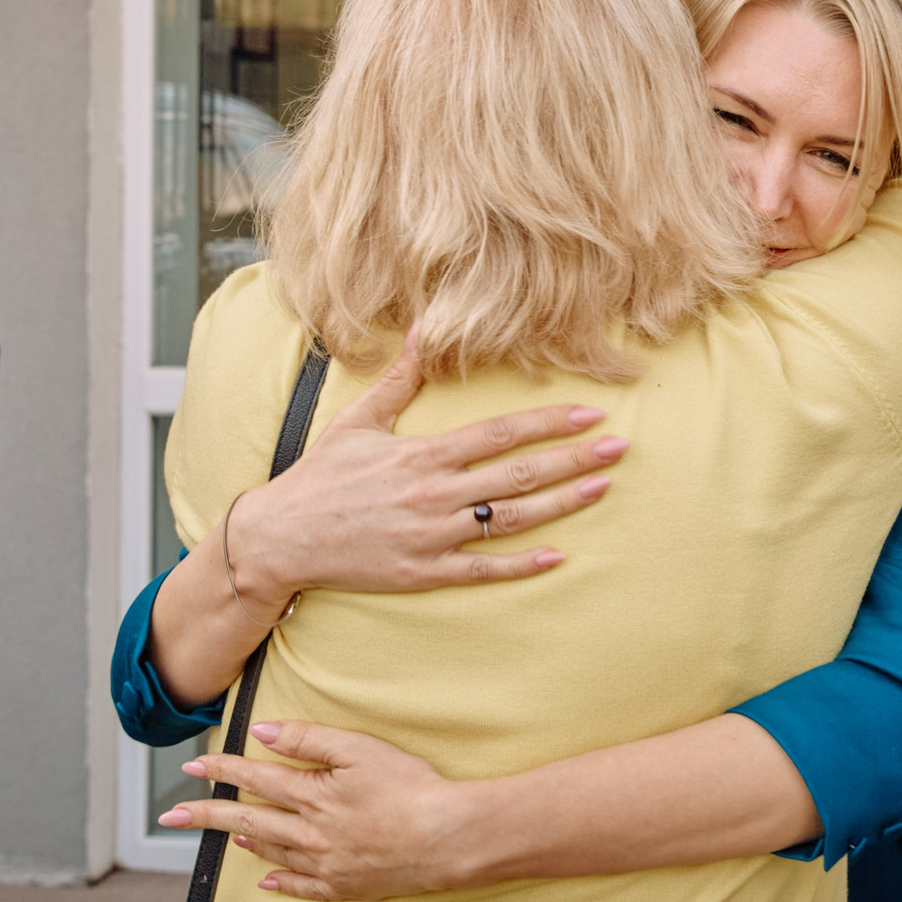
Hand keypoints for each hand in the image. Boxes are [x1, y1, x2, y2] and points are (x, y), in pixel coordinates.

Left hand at [158, 720, 478, 900]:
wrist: (449, 838)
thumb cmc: (412, 788)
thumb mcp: (361, 749)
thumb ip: (310, 741)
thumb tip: (265, 735)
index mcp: (312, 797)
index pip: (255, 779)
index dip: (222, 771)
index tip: (192, 768)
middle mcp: (310, 835)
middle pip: (249, 822)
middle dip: (206, 817)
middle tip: (170, 817)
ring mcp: (326, 865)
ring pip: (273, 853)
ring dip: (244, 842)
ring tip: (225, 836)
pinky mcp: (347, 886)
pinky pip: (303, 888)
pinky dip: (282, 884)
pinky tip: (269, 881)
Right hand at [224, 338, 628, 611]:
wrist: (280, 538)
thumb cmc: (321, 477)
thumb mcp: (358, 422)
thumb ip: (398, 380)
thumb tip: (419, 329)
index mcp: (422, 454)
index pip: (499, 433)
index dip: (548, 421)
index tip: (588, 412)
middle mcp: (433, 494)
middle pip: (517, 473)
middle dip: (572, 458)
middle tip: (620, 447)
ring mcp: (431, 535)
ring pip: (510, 519)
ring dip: (561, 503)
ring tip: (602, 487)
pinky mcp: (423, 572)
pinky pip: (481, 568)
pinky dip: (520, 564)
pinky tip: (558, 554)